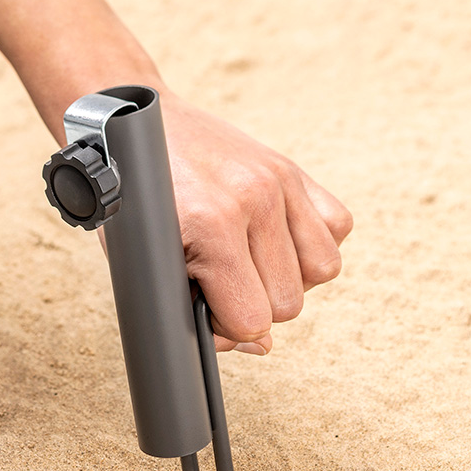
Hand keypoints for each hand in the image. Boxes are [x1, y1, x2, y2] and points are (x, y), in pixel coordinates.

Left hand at [160, 91, 351, 354]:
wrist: (141, 126)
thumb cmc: (134, 198)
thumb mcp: (144, 261)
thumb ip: (194, 310)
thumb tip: (259, 345)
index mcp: (210, 223)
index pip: (251, 318)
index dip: (227, 328)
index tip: (204, 308)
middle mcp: (254, 199)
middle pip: (289, 302)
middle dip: (256, 304)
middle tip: (222, 282)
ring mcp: (279, 180)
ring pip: (322, 271)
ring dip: (290, 277)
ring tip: (252, 262)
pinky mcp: (293, 169)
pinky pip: (337, 227)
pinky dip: (312, 243)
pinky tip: (275, 239)